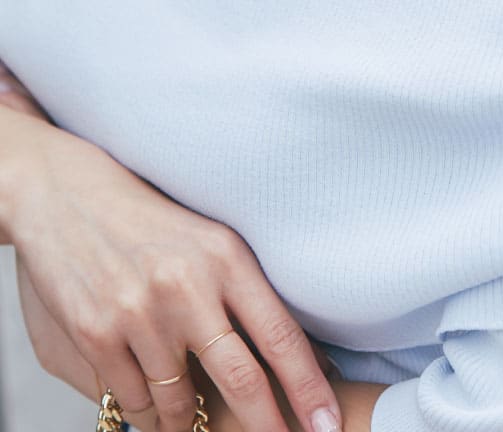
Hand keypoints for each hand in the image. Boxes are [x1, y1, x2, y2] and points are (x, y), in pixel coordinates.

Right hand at [6, 115, 342, 431]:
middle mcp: (187, 285)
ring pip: (181, 401)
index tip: (327, 425)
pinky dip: (147, 412)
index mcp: (226, 257)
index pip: (280, 334)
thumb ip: (249, 294)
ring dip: (191, 420)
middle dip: (268, 425)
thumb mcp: (212, 242)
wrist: (72, 197)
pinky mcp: (96, 333)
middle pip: (241, 378)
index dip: (307, 387)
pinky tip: (151, 398)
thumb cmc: (153, 223)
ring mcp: (140, 312)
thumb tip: (298, 358)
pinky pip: (134, 402)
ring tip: (193, 415)